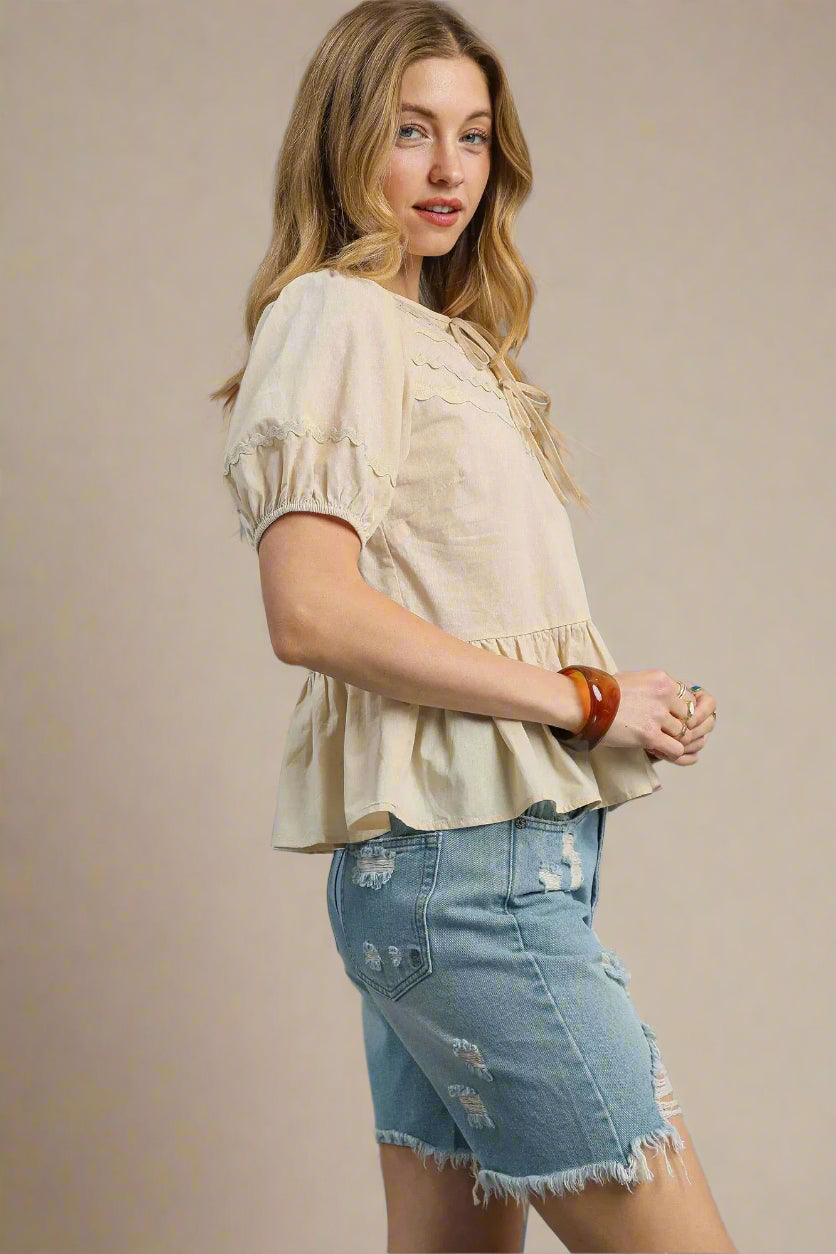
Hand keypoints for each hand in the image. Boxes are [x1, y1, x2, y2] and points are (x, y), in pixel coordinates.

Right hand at [594, 670, 715, 764]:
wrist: (585, 703)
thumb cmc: (602, 692)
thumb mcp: (633, 679)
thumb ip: (652, 688)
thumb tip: (661, 697)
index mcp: (661, 680)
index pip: (689, 698)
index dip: (681, 712)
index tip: (670, 719)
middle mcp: (664, 695)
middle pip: (688, 717)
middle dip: (678, 727)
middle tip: (665, 733)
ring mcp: (658, 715)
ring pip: (683, 734)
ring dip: (672, 740)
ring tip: (658, 742)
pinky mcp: (650, 734)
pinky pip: (676, 749)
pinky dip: (670, 753)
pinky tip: (658, 751)